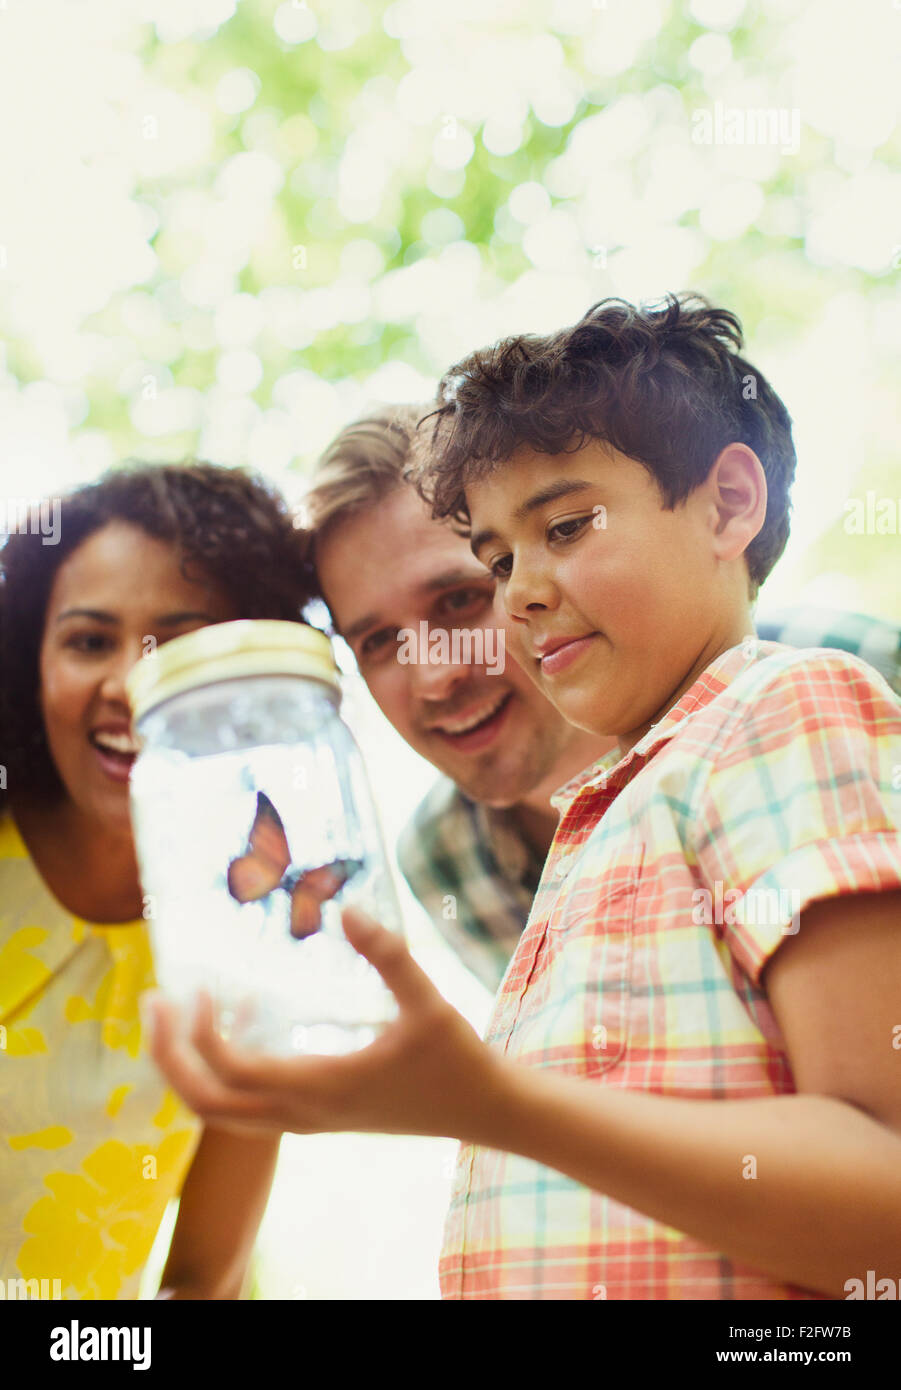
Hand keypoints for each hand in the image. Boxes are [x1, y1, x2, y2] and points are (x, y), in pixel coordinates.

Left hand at [143, 907, 504, 1141]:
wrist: (484, 1112)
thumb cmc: (457, 1059)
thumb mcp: (428, 1002)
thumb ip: (389, 956)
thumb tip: (347, 908)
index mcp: (320, 1088)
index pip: (231, 1070)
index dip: (202, 1030)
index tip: (203, 982)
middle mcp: (302, 1113)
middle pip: (203, 1104)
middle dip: (166, 1056)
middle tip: (151, 1001)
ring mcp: (306, 1120)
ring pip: (218, 1113)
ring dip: (186, 1067)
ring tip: (173, 1014)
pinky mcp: (316, 1116)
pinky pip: (243, 1106)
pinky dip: (220, 1070)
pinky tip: (242, 1017)